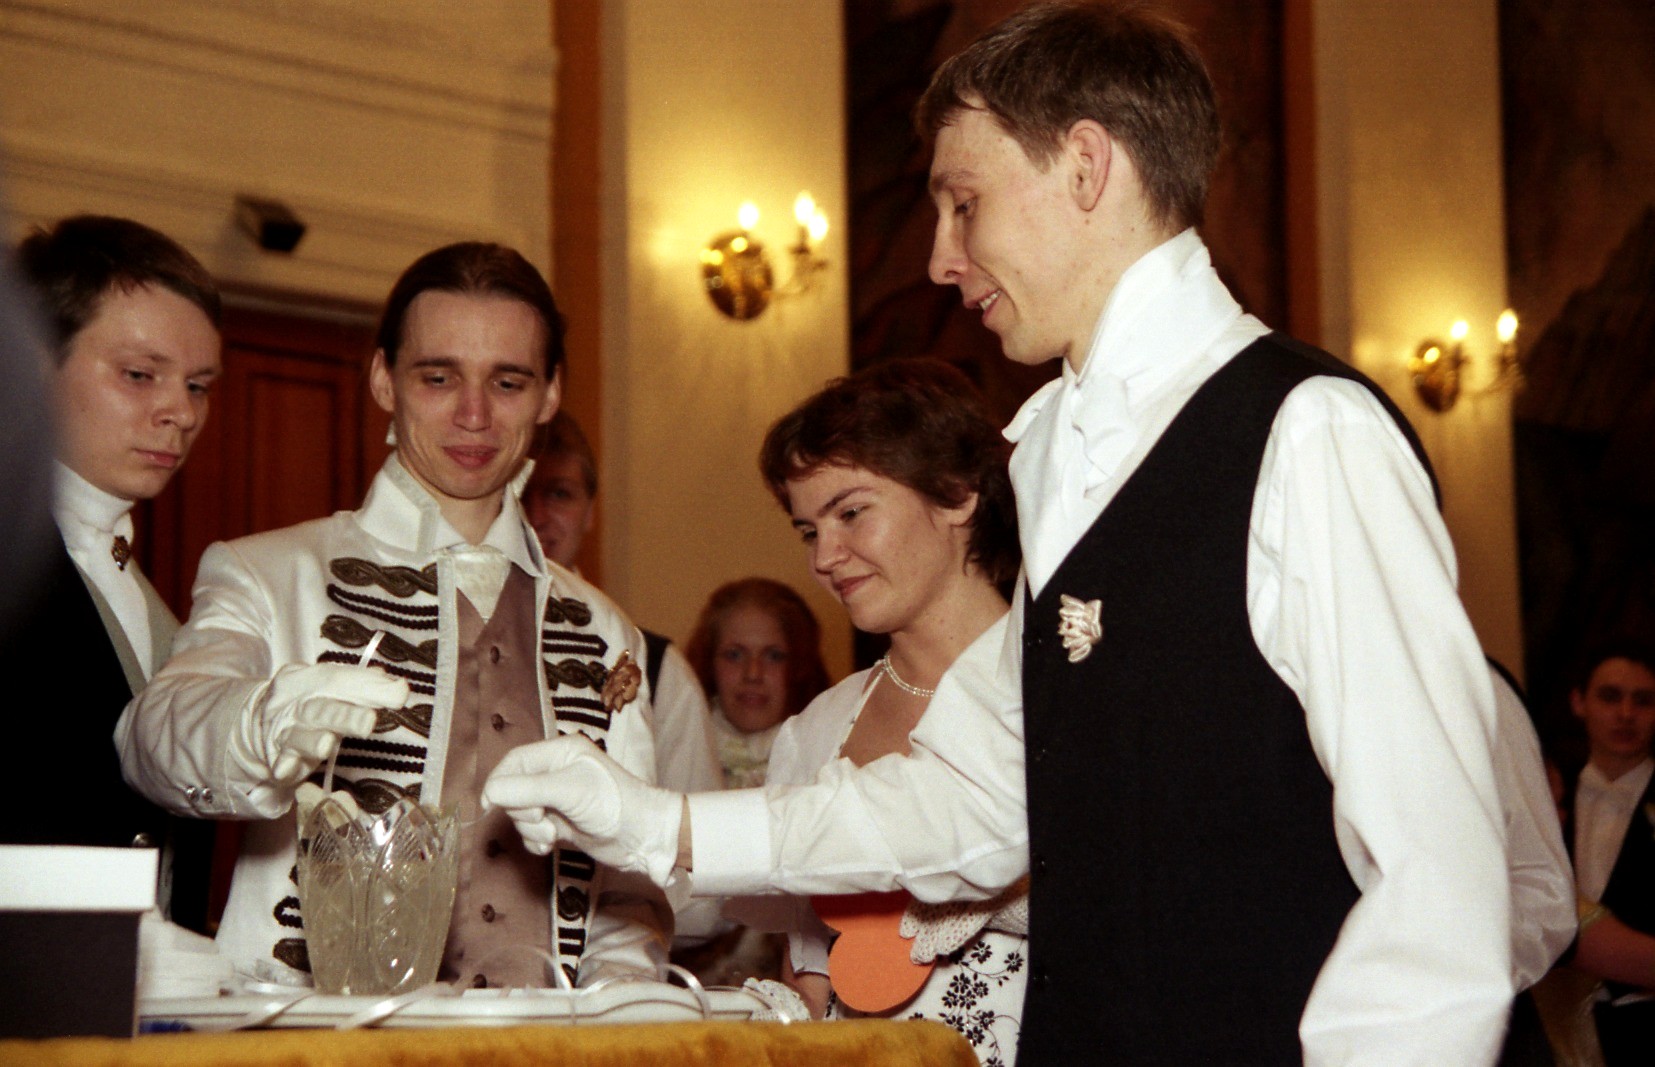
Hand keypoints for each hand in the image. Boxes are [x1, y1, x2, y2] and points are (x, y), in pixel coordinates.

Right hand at [237, 663, 409, 787]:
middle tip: (369, 721)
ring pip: (299, 737)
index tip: (399, 693)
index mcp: (308, 680)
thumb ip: (365, 687)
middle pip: (321, 709)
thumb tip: (398, 686)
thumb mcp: (333, 688)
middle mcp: (295, 705)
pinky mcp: (277, 759)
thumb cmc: (310, 703)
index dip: (368, 686)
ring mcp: (284, 733)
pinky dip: (283, 767)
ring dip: (313, 741)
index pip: (339, 679)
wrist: (260, 721)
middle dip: (344, 716)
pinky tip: (286, 771)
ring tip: (326, 745)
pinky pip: (280, 763)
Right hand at [483, 734, 682, 885]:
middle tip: (543, 820)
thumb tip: (489, 792)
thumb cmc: (613, 804)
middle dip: (523, 810)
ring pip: (522, 813)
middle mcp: (557, 772)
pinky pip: (533, 830)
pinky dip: (536, 841)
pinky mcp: (562, 823)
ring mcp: (559, 799)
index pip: (515, 761)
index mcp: (561, 752)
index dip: (500, 782)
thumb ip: (527, 789)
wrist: (643, 838)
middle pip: (514, 789)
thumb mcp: (568, 791)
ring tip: (552, 836)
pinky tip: (550, 846)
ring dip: (530, 829)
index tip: (491, 806)